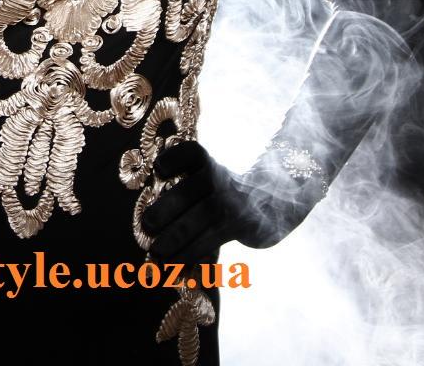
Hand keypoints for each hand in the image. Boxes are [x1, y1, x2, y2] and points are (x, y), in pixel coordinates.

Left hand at [141, 138, 331, 264]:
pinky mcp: (241, 226)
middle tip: (147, 227)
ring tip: (157, 255)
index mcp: (206, 163)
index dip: (174, 160)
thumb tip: (149, 222)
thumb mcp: (208, 180)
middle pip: (190, 191)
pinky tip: (178, 268)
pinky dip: (193, 257)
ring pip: (201, 221)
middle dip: (166, 209)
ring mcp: (231, 203)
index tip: (159, 170)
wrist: (275, 201)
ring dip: (177, 240)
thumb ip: (182, 190)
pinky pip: (213, 242)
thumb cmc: (225, 192)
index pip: (190, 154)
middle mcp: (220, 179)